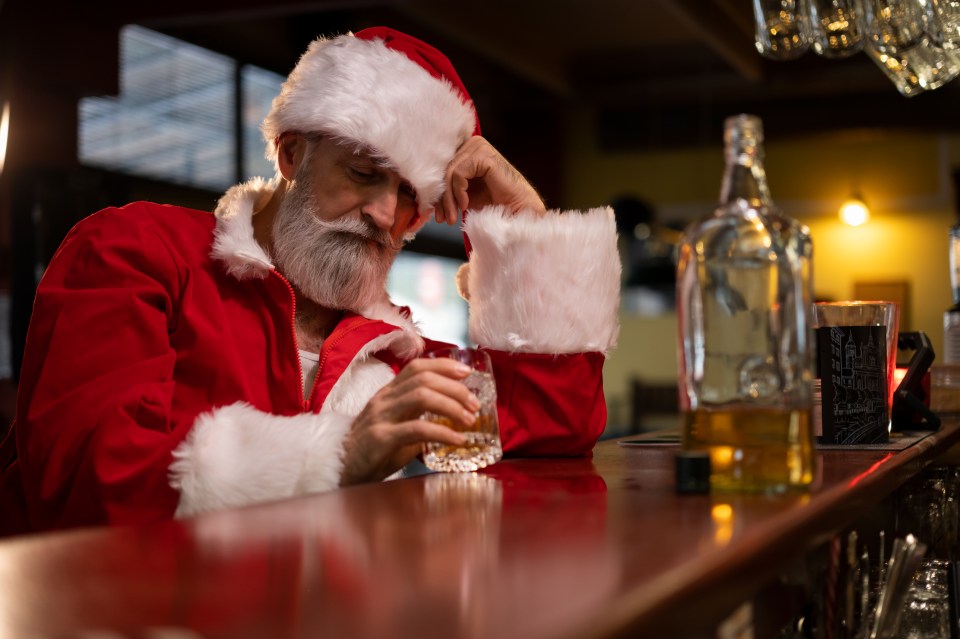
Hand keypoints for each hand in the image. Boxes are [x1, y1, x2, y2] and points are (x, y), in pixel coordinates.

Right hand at [339, 357, 479, 484]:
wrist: (338, 470)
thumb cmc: (371, 452)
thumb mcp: (395, 429)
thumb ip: (418, 421)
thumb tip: (451, 423)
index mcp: (388, 394)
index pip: (417, 367)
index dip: (444, 365)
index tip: (467, 373)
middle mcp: (384, 400)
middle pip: (424, 379)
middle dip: (455, 388)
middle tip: (475, 403)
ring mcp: (380, 417)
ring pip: (422, 397)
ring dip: (452, 406)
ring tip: (469, 419)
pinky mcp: (380, 438)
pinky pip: (417, 429)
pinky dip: (443, 433)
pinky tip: (457, 440)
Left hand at [438, 136, 545, 224]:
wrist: (518, 211)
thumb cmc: (494, 204)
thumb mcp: (464, 195)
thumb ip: (447, 189)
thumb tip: (425, 194)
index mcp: (467, 149)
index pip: (442, 167)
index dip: (438, 191)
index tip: (437, 215)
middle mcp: (472, 144)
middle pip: (444, 170)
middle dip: (441, 198)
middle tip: (443, 219)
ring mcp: (479, 147)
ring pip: (449, 173)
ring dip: (448, 199)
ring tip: (453, 217)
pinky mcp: (484, 155)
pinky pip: (458, 174)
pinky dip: (458, 192)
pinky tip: (466, 205)